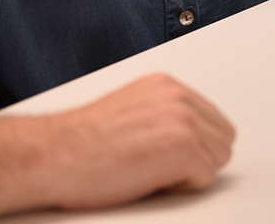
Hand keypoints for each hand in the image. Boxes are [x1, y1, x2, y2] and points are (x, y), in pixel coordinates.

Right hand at [37, 73, 235, 208]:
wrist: (52, 155)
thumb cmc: (78, 145)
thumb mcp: (129, 113)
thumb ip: (162, 116)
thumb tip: (189, 136)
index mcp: (167, 87)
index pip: (212, 120)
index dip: (195, 147)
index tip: (168, 158)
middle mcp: (179, 97)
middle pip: (222, 138)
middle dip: (198, 159)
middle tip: (157, 170)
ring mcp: (184, 120)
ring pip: (218, 158)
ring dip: (189, 173)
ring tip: (148, 172)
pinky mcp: (182, 147)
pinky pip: (205, 178)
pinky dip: (181, 188)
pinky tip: (148, 181)